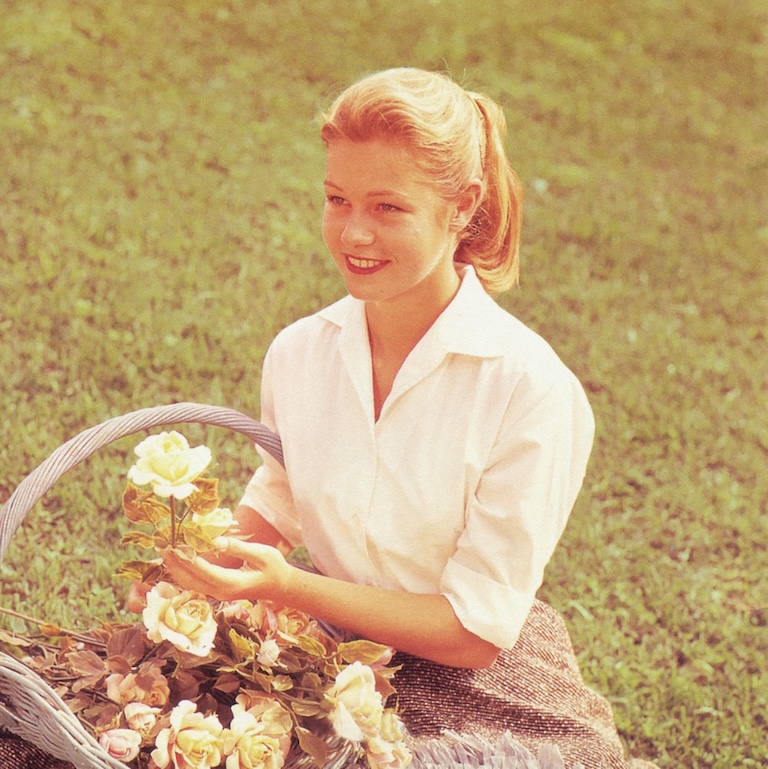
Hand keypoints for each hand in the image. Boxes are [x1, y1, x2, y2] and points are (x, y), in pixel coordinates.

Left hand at [160, 537, 291, 601]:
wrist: (281, 587)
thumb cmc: (274, 568)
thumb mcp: (262, 554)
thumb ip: (238, 548)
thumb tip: (216, 540)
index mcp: (231, 584)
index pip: (203, 571)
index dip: (188, 557)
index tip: (175, 543)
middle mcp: (220, 592)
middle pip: (190, 579)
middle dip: (175, 562)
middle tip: (162, 544)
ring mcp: (217, 593)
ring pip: (189, 582)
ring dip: (176, 566)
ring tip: (164, 549)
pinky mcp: (216, 589)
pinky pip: (195, 581)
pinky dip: (184, 569)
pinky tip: (178, 557)